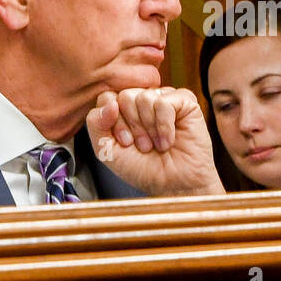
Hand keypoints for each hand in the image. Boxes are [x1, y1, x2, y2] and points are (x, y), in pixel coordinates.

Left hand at [86, 87, 224, 196]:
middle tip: (143, 145)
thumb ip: (96, 124)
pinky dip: (164, 126)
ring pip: (144, 97)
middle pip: (125, 96)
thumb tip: (109, 103)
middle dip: (133, 126)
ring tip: (156, 144)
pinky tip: (169, 140)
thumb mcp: (107, 150)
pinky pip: (164, 102)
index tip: (126, 143)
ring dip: (150, 128)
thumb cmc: (144, 169)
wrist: (173, 184)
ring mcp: (164, 98)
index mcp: (124, 109)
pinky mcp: (184, 101)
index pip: (108, 98)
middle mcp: (143, 99)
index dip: (114, 122)